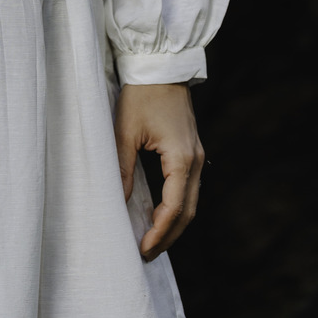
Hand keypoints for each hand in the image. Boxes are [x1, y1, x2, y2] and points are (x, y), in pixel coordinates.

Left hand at [114, 82, 204, 261]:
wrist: (159, 64)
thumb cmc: (141, 93)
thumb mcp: (125, 130)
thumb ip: (123, 167)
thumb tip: (121, 201)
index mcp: (181, 157)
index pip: (175, 207)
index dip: (159, 231)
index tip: (142, 248)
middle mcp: (195, 159)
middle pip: (188, 211)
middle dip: (168, 235)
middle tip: (147, 253)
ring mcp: (196, 154)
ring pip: (191, 200)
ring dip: (174, 223)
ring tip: (152, 239)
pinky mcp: (191, 149)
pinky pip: (187, 186)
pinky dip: (176, 205)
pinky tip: (159, 213)